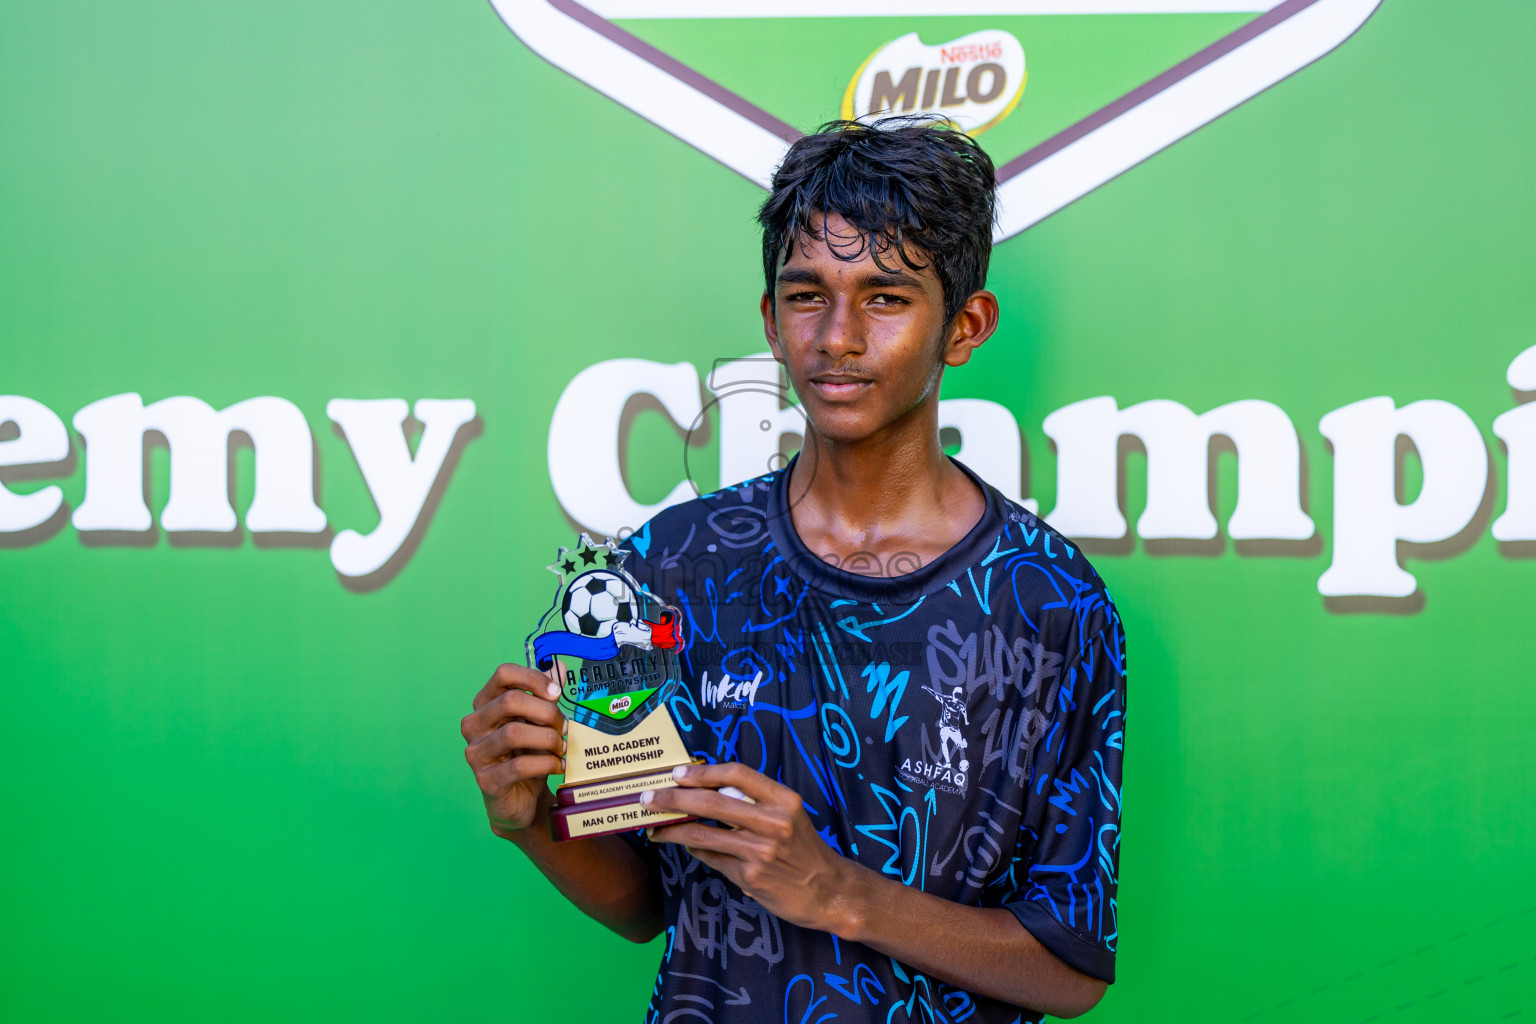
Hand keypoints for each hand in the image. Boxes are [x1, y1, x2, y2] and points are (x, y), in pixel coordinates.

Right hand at [461, 663, 565, 838]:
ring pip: (514, 733)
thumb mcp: (538, 722)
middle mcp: (474, 725)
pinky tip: (557, 766)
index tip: (556, 693)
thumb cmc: (528, 755)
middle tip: (563, 726)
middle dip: (546, 712)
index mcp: (486, 703)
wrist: (521, 799)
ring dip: (547, 739)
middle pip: (510, 701)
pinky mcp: (486, 780)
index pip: (503, 674)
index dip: (533, 678)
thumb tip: (558, 666)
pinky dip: (545, 764)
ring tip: (561, 747)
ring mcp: (476, 753)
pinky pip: (519, 766)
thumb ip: (546, 695)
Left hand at [644, 763, 859, 934]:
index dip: (703, 772)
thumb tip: (706, 790)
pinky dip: (694, 851)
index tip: (678, 773)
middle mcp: (773, 822)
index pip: (736, 773)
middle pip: (711, 802)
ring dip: (672, 829)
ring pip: (702, 834)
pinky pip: (711, 858)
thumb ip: (754, 801)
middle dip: (673, 798)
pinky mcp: (749, 876)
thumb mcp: (789, 814)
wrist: (827, 891)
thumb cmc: (804, 849)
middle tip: (648, 797)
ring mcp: (760, 851)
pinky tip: (684, 847)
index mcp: (783, 799)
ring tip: (654, 827)